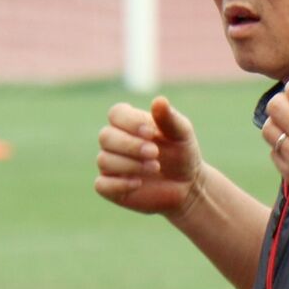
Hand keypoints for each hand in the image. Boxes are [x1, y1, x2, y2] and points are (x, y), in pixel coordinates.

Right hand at [94, 97, 204, 216]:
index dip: (130, 122)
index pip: (116, 114)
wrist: (187, 185)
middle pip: (105, 136)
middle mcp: (115, 142)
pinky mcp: (110, 188)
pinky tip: (138, 183)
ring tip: (155, 168)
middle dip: (130, 145)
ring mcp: (111, 165)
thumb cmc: (182, 154)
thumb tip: (159, 100)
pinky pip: (101, 185)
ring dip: (130, 164)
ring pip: (104, 160)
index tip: (151, 133)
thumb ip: (169, 118)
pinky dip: (119, 184)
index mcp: (129, 123)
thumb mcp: (182, 134)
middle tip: (154, 153)